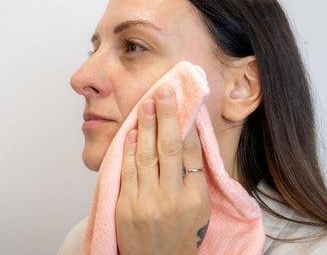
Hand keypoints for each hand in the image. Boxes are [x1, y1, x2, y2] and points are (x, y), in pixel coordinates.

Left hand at [115, 86, 210, 254]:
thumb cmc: (182, 235)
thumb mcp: (200, 208)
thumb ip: (194, 174)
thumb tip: (189, 136)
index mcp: (196, 198)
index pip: (191, 152)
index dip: (187, 124)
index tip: (185, 102)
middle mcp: (172, 199)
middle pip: (169, 148)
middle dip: (166, 116)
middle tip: (164, 91)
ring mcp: (147, 203)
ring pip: (146, 155)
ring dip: (146, 126)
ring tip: (147, 104)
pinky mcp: (126, 207)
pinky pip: (128, 170)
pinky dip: (130, 148)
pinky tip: (133, 131)